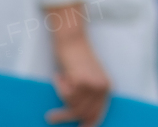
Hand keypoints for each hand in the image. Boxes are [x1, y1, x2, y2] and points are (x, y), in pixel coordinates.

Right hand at [44, 4, 109, 126]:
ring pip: (73, 106)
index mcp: (106, 87)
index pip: (98, 114)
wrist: (73, 39)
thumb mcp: (88, 79)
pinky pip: (65, 95)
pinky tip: (59, 76)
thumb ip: (88, 97)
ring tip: (52, 102)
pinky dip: (59, 87)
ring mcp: (92, 85)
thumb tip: (83, 119)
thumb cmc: (77, 58)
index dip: (89, 124)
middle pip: (84, 113)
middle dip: (66, 117)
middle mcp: (102, 88)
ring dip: (60, 105)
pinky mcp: (81, 81)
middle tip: (50, 117)